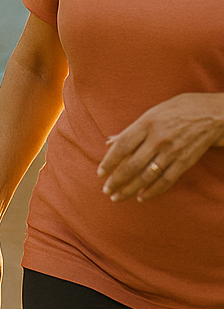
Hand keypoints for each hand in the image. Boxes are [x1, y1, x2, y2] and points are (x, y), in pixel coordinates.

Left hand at [98, 92, 223, 201]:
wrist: (208, 115)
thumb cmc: (174, 111)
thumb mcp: (149, 114)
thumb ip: (129, 130)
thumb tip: (109, 141)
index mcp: (146, 124)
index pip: (122, 146)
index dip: (109, 161)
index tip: (100, 173)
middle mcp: (158, 139)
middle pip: (132, 164)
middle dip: (117, 180)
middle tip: (106, 190)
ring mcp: (172, 152)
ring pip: (147, 176)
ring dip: (130, 189)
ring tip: (118, 197)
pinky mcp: (185, 162)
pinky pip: (166, 180)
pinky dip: (153, 191)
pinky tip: (141, 197)